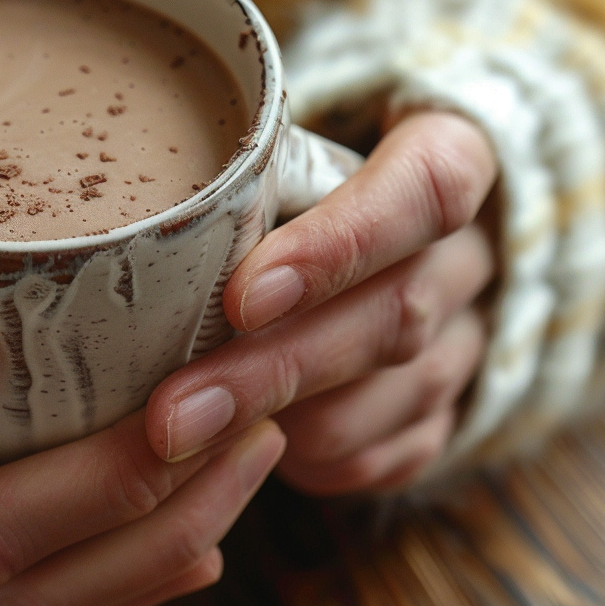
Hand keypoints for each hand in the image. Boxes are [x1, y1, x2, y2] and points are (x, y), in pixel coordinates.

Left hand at [145, 111, 496, 494]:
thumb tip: (131, 217)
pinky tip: (256, 451)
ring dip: (292, 426)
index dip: (341, 246)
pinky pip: (397, 453)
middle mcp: (473, 252)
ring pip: (399, 394)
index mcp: (452, 155)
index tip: (241, 298)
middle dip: (276, 369)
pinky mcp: (455, 407)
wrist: (392, 226)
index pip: (427, 188)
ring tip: (191, 432)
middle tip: (174, 415)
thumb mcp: (286, 144)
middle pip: (396, 312)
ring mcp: (472, 335)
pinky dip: (320, 461)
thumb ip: (244, 171)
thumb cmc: (304, 175)